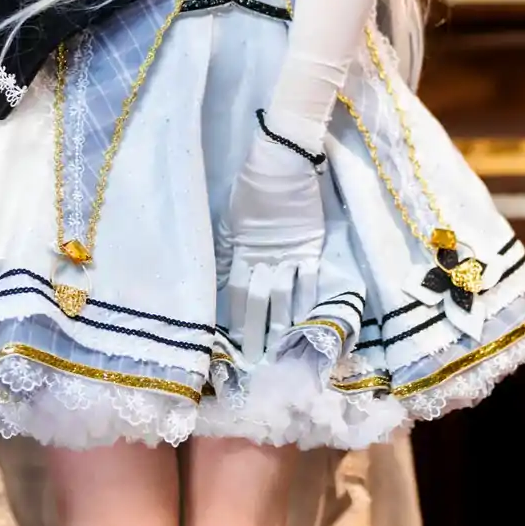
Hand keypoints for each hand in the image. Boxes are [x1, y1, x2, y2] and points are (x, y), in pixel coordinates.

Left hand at [225, 122, 325, 359]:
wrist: (281, 163)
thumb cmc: (249, 189)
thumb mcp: (227, 220)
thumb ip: (225, 252)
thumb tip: (214, 283)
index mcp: (240, 251)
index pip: (235, 294)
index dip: (233, 320)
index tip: (230, 345)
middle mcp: (264, 258)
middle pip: (258, 302)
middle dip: (255, 334)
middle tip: (254, 362)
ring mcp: (289, 254)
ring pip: (284, 297)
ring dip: (281, 325)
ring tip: (279, 352)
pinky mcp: (310, 247)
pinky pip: (310, 280)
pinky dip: (309, 302)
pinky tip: (308, 323)